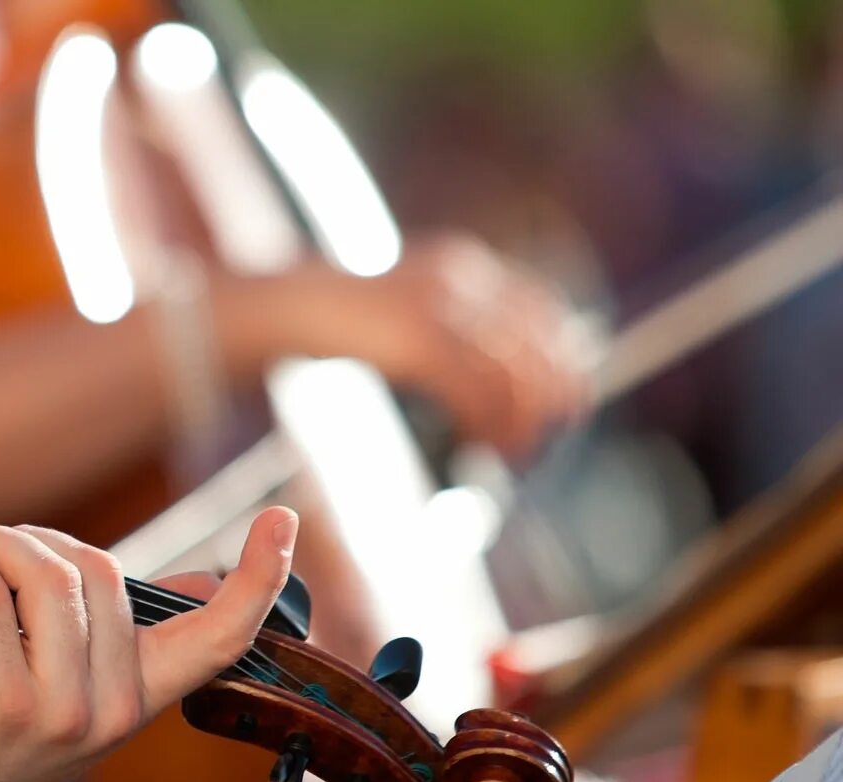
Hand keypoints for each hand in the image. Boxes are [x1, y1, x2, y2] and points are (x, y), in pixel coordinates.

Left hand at [0, 506, 296, 781]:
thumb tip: (203, 584)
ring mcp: (56, 710)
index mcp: (139, 705)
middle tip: (0, 552)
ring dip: (3, 542)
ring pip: (51, 576)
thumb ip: (132, 643)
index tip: (283, 519)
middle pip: (104, 574)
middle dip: (46, 543)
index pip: (220, 640)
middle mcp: (109, 713)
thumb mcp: (74, 700)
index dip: (258, 578)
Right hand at [321, 234, 593, 455]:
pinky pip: (478, 391)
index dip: (562, 357)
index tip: (561, 400)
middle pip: (538, 343)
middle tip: (542, 439)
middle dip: (550, 399)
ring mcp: (442, 306)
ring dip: (521, 422)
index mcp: (462, 264)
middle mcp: (462, 277)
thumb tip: (488, 378)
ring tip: (510, 452)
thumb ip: (444, 324)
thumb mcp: (402, 308)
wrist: (283, 305)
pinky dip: (489, 425)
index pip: (541, 310)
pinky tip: (480, 445)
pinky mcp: (420, 339)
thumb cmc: (336, 319)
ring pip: (514, 373)